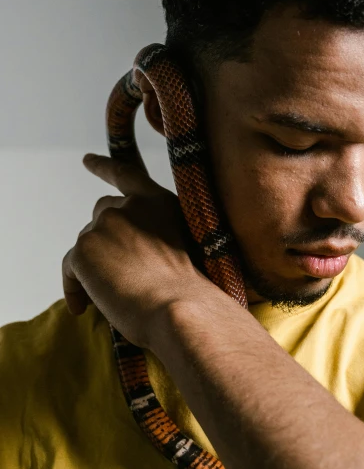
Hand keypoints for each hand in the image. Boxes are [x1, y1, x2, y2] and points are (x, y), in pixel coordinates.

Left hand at [62, 153, 217, 348]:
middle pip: (101, 216)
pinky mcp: (84, 248)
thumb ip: (154, 233)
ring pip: (86, 245)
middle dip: (103, 240)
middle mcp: (130, 206)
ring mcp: (105, 224)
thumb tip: (124, 253)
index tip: (86, 160)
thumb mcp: (181, 245)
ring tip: (110, 299)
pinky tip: (83, 309)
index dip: (104, 167)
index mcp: (158, 202)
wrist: (180, 308)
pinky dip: (74, 288)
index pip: (126, 175)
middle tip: (114, 275)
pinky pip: (70, 270)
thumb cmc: (187, 290)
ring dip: (93, 269)